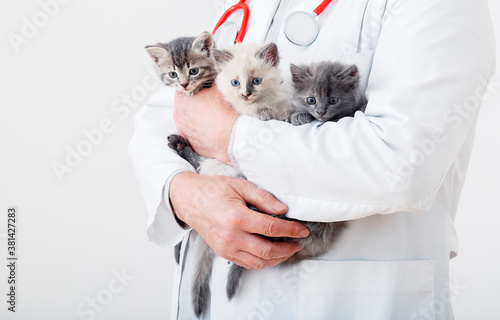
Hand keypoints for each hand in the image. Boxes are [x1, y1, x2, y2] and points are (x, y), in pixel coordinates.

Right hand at [169, 171, 309, 268]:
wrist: (188, 199)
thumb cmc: (212, 189)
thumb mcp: (240, 186)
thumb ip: (263, 198)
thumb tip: (283, 210)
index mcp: (237, 218)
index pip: (272, 229)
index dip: (291, 230)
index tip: (303, 230)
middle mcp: (231, 236)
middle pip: (267, 251)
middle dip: (288, 248)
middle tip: (299, 242)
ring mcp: (226, 247)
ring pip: (258, 262)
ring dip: (277, 259)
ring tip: (288, 250)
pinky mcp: (223, 252)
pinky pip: (247, 263)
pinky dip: (262, 261)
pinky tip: (271, 254)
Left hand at [174, 87, 238, 164]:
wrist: (230, 134)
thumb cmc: (223, 111)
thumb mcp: (217, 89)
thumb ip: (210, 82)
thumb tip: (211, 79)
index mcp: (181, 100)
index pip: (184, 90)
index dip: (194, 89)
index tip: (202, 91)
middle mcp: (178, 116)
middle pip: (184, 106)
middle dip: (194, 104)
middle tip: (208, 105)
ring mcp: (182, 131)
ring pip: (188, 121)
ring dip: (196, 119)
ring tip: (210, 118)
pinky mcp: (189, 143)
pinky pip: (192, 135)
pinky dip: (199, 132)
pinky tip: (209, 129)